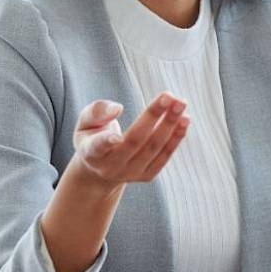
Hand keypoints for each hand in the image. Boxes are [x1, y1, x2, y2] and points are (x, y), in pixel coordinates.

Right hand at [67, 93, 189, 189]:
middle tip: (169, 96)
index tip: (115, 136)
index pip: (98, 147)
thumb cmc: (92, 137)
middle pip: (134, 141)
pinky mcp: (147, 175)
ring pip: (153, 148)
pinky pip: (164, 156)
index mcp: (91, 153)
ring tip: (181, 103)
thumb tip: (118, 108)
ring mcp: (131, 173)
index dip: (106, 142)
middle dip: (153, 117)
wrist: (101, 170)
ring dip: (170, 125)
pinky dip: (176, 138)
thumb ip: (96, 112)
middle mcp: (111, 167)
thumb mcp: (85, 123)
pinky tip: (185, 120)